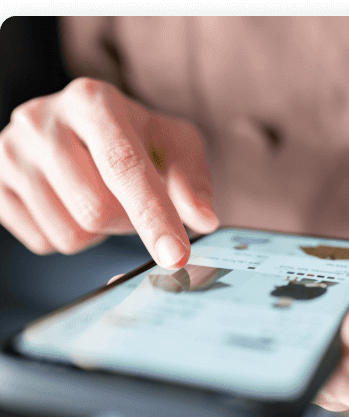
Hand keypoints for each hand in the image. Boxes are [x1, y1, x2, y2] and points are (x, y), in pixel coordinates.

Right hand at [0, 76, 218, 267]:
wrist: (82, 131)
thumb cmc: (137, 140)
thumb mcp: (175, 147)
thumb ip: (192, 182)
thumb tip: (203, 220)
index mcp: (92, 101)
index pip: (124, 167)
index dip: (153, 216)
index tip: (176, 255)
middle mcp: (41, 118)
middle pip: (95, 210)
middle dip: (126, 224)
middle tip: (130, 205)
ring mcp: (10, 150)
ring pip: (69, 234)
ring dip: (98, 234)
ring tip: (97, 198)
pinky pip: (44, 242)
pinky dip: (68, 236)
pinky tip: (69, 205)